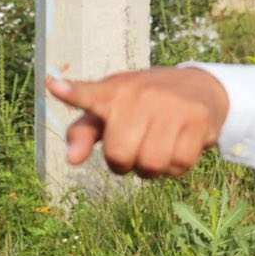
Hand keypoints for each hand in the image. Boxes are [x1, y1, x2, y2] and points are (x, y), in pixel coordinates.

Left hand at [44, 67, 229, 177]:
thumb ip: (82, 133)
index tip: (55, 86)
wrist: (199, 87)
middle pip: (119, 155)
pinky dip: (175, 167)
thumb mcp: (109, 111)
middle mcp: (141, 94)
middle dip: (124, 163)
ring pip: (152, 164)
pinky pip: (179, 165)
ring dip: (151, 169)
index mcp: (113, 91)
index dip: (72, 93)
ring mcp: (171, 105)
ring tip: (154, 149)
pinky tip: (175, 147)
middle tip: (133, 149)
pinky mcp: (198, 118)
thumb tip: (71, 160)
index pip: (88, 94)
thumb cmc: (142, 105)